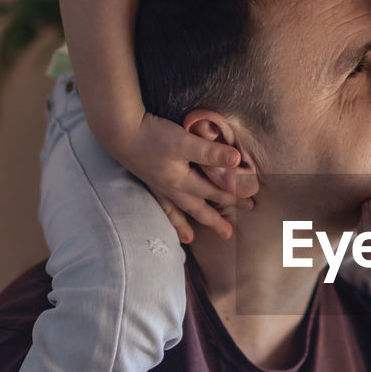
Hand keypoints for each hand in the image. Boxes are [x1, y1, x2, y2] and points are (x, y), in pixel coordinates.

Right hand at [115, 113, 258, 244]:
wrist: (120, 132)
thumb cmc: (153, 135)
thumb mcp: (185, 141)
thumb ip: (210, 152)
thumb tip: (237, 160)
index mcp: (182, 182)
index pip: (214, 192)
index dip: (234, 197)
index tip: (250, 204)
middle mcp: (171, 189)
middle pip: (197, 208)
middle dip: (214, 221)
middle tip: (228, 234)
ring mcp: (157, 187)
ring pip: (175, 211)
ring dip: (184, 225)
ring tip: (190, 239)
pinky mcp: (147, 179)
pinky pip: (159, 203)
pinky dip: (164, 213)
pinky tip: (165, 216)